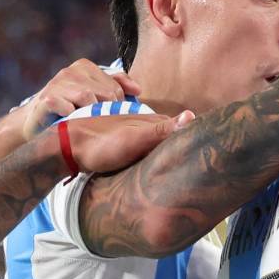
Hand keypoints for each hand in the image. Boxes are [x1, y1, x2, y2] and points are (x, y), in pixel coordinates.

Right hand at [20, 60, 141, 139]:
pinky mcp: (47, 99)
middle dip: (106, 111)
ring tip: (82, 121)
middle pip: (107, 93)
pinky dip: (72, 117)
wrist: (34, 125)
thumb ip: (116, 87)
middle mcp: (70, 71)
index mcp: (85, 67)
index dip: (117, 105)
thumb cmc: (70, 110)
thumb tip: (138, 90)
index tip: (106, 115)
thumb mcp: (95, 95)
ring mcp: (57, 83)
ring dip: (89, 114)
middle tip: (95, 121)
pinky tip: (68, 121)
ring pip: (89, 98)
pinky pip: (69, 108)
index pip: (117, 87)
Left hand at [61, 111, 193, 174]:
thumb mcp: (135, 138)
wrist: (66, 148)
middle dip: (184, 141)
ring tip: (180, 162)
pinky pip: (146, 148)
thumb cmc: (101, 145)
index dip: (196, 134)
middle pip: (171, 133)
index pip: (182, 126)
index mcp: (151, 122)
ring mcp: (133, 135)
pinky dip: (153, 153)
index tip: (212, 146)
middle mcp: (144, 125)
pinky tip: (154, 163)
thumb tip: (192, 116)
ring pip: (158, 141)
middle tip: (199, 158)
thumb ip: (162, 129)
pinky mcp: (123, 145)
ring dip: (168, 148)